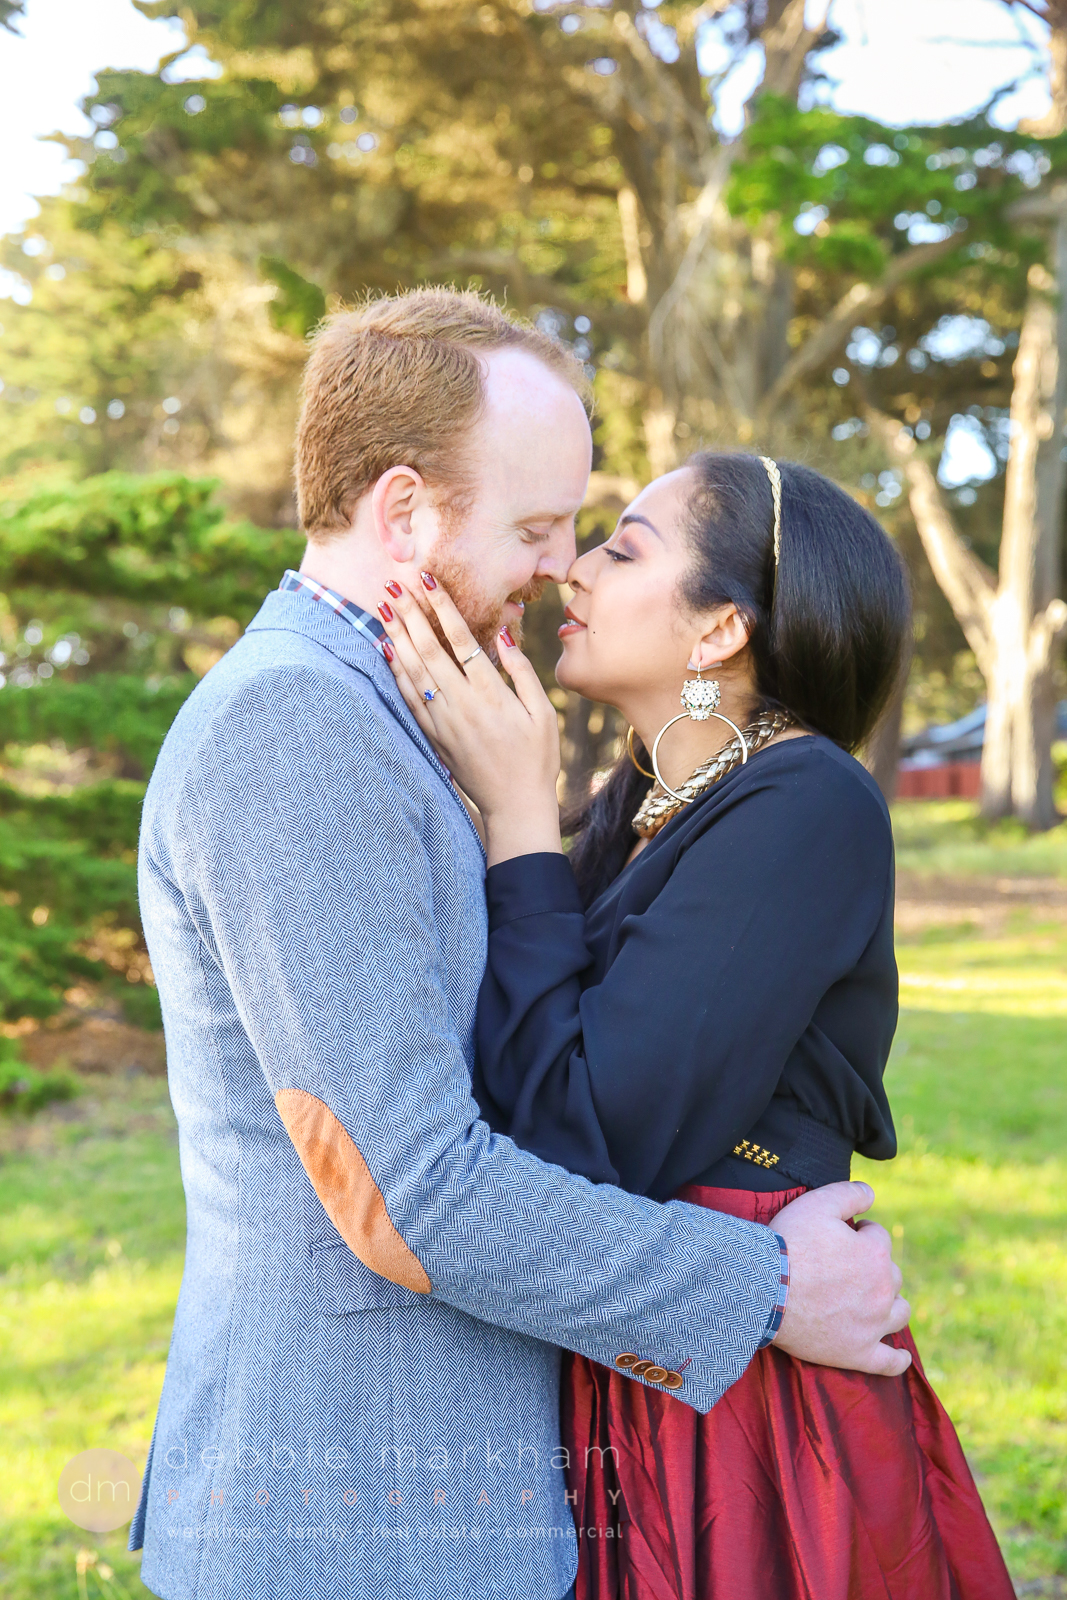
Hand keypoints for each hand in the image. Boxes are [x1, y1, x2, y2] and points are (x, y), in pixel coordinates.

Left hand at [377, 575, 563, 865]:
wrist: (514, 805)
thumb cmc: (536, 758)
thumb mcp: (542, 712)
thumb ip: (522, 671)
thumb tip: (504, 633)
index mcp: (491, 693)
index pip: (461, 639)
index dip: (442, 607)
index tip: (428, 581)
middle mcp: (461, 703)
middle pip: (428, 649)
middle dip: (410, 613)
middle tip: (394, 584)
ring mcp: (442, 721)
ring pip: (412, 670)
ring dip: (397, 636)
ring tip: (384, 608)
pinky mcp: (433, 736)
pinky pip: (408, 698)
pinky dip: (395, 672)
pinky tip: (387, 651)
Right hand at [770, 1181, 911, 1375]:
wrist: (763, 1288)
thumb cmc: (789, 1244)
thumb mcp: (817, 1203)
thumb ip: (850, 1193)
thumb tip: (871, 1193)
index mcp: (875, 1252)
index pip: (878, 1236)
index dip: (861, 1232)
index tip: (843, 1236)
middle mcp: (883, 1289)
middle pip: (891, 1274)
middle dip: (875, 1267)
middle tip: (846, 1267)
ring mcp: (873, 1324)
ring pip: (899, 1313)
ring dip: (891, 1304)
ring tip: (873, 1301)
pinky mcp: (858, 1353)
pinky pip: (889, 1362)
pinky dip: (898, 1360)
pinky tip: (901, 1356)